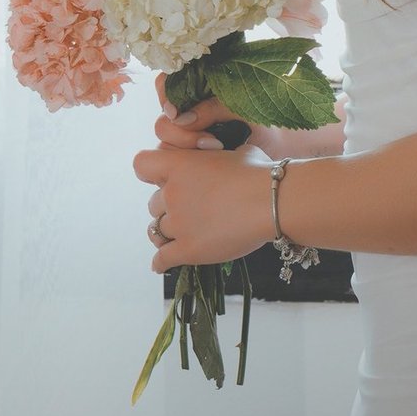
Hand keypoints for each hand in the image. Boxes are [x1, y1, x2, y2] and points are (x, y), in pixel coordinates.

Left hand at [134, 137, 277, 272]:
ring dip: (168, 232)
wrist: (274, 202)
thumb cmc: (260, 172)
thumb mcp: (235, 151)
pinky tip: (163, 264)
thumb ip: (215, 157)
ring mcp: (179, 223)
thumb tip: (217, 157)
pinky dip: (161, 262)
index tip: (164, 177)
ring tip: (182, 234)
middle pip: (153, 204)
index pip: (142, 165)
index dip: (152, 171)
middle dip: (168, 206)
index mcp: (180, 165)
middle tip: (190, 209)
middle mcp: (173, 193)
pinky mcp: (189, 250)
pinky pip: (162, 259)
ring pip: (157, 231)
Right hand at [151, 71, 282, 156]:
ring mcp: (190, 135)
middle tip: (209, 142)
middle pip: (163, 120)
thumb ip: (212, 107)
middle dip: (180, 134)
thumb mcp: (242, 105)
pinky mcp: (194, 157)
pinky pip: (177, 162)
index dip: (166, 95)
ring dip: (187, 149)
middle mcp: (191, 110)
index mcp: (200, 86)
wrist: (281, 146)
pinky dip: (190, 163)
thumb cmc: (266, 118)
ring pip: (167, 144)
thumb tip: (181, 119)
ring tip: (218, 149)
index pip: (168, 83)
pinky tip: (214, 161)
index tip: (177, 113)